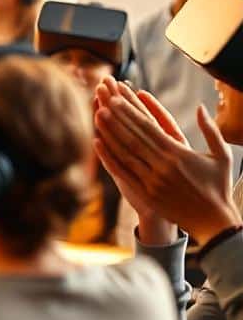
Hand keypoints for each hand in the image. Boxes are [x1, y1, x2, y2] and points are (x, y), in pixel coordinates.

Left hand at [94, 77, 237, 246]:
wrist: (213, 222)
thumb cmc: (218, 186)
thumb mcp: (222, 156)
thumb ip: (211, 130)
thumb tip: (200, 107)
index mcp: (179, 153)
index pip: (149, 127)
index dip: (131, 111)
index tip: (117, 97)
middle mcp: (163, 165)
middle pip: (133, 136)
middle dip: (116, 116)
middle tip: (101, 98)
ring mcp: (152, 180)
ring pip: (124, 152)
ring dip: (109, 133)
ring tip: (97, 115)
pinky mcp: (145, 193)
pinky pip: (122, 172)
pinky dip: (109, 157)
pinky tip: (97, 142)